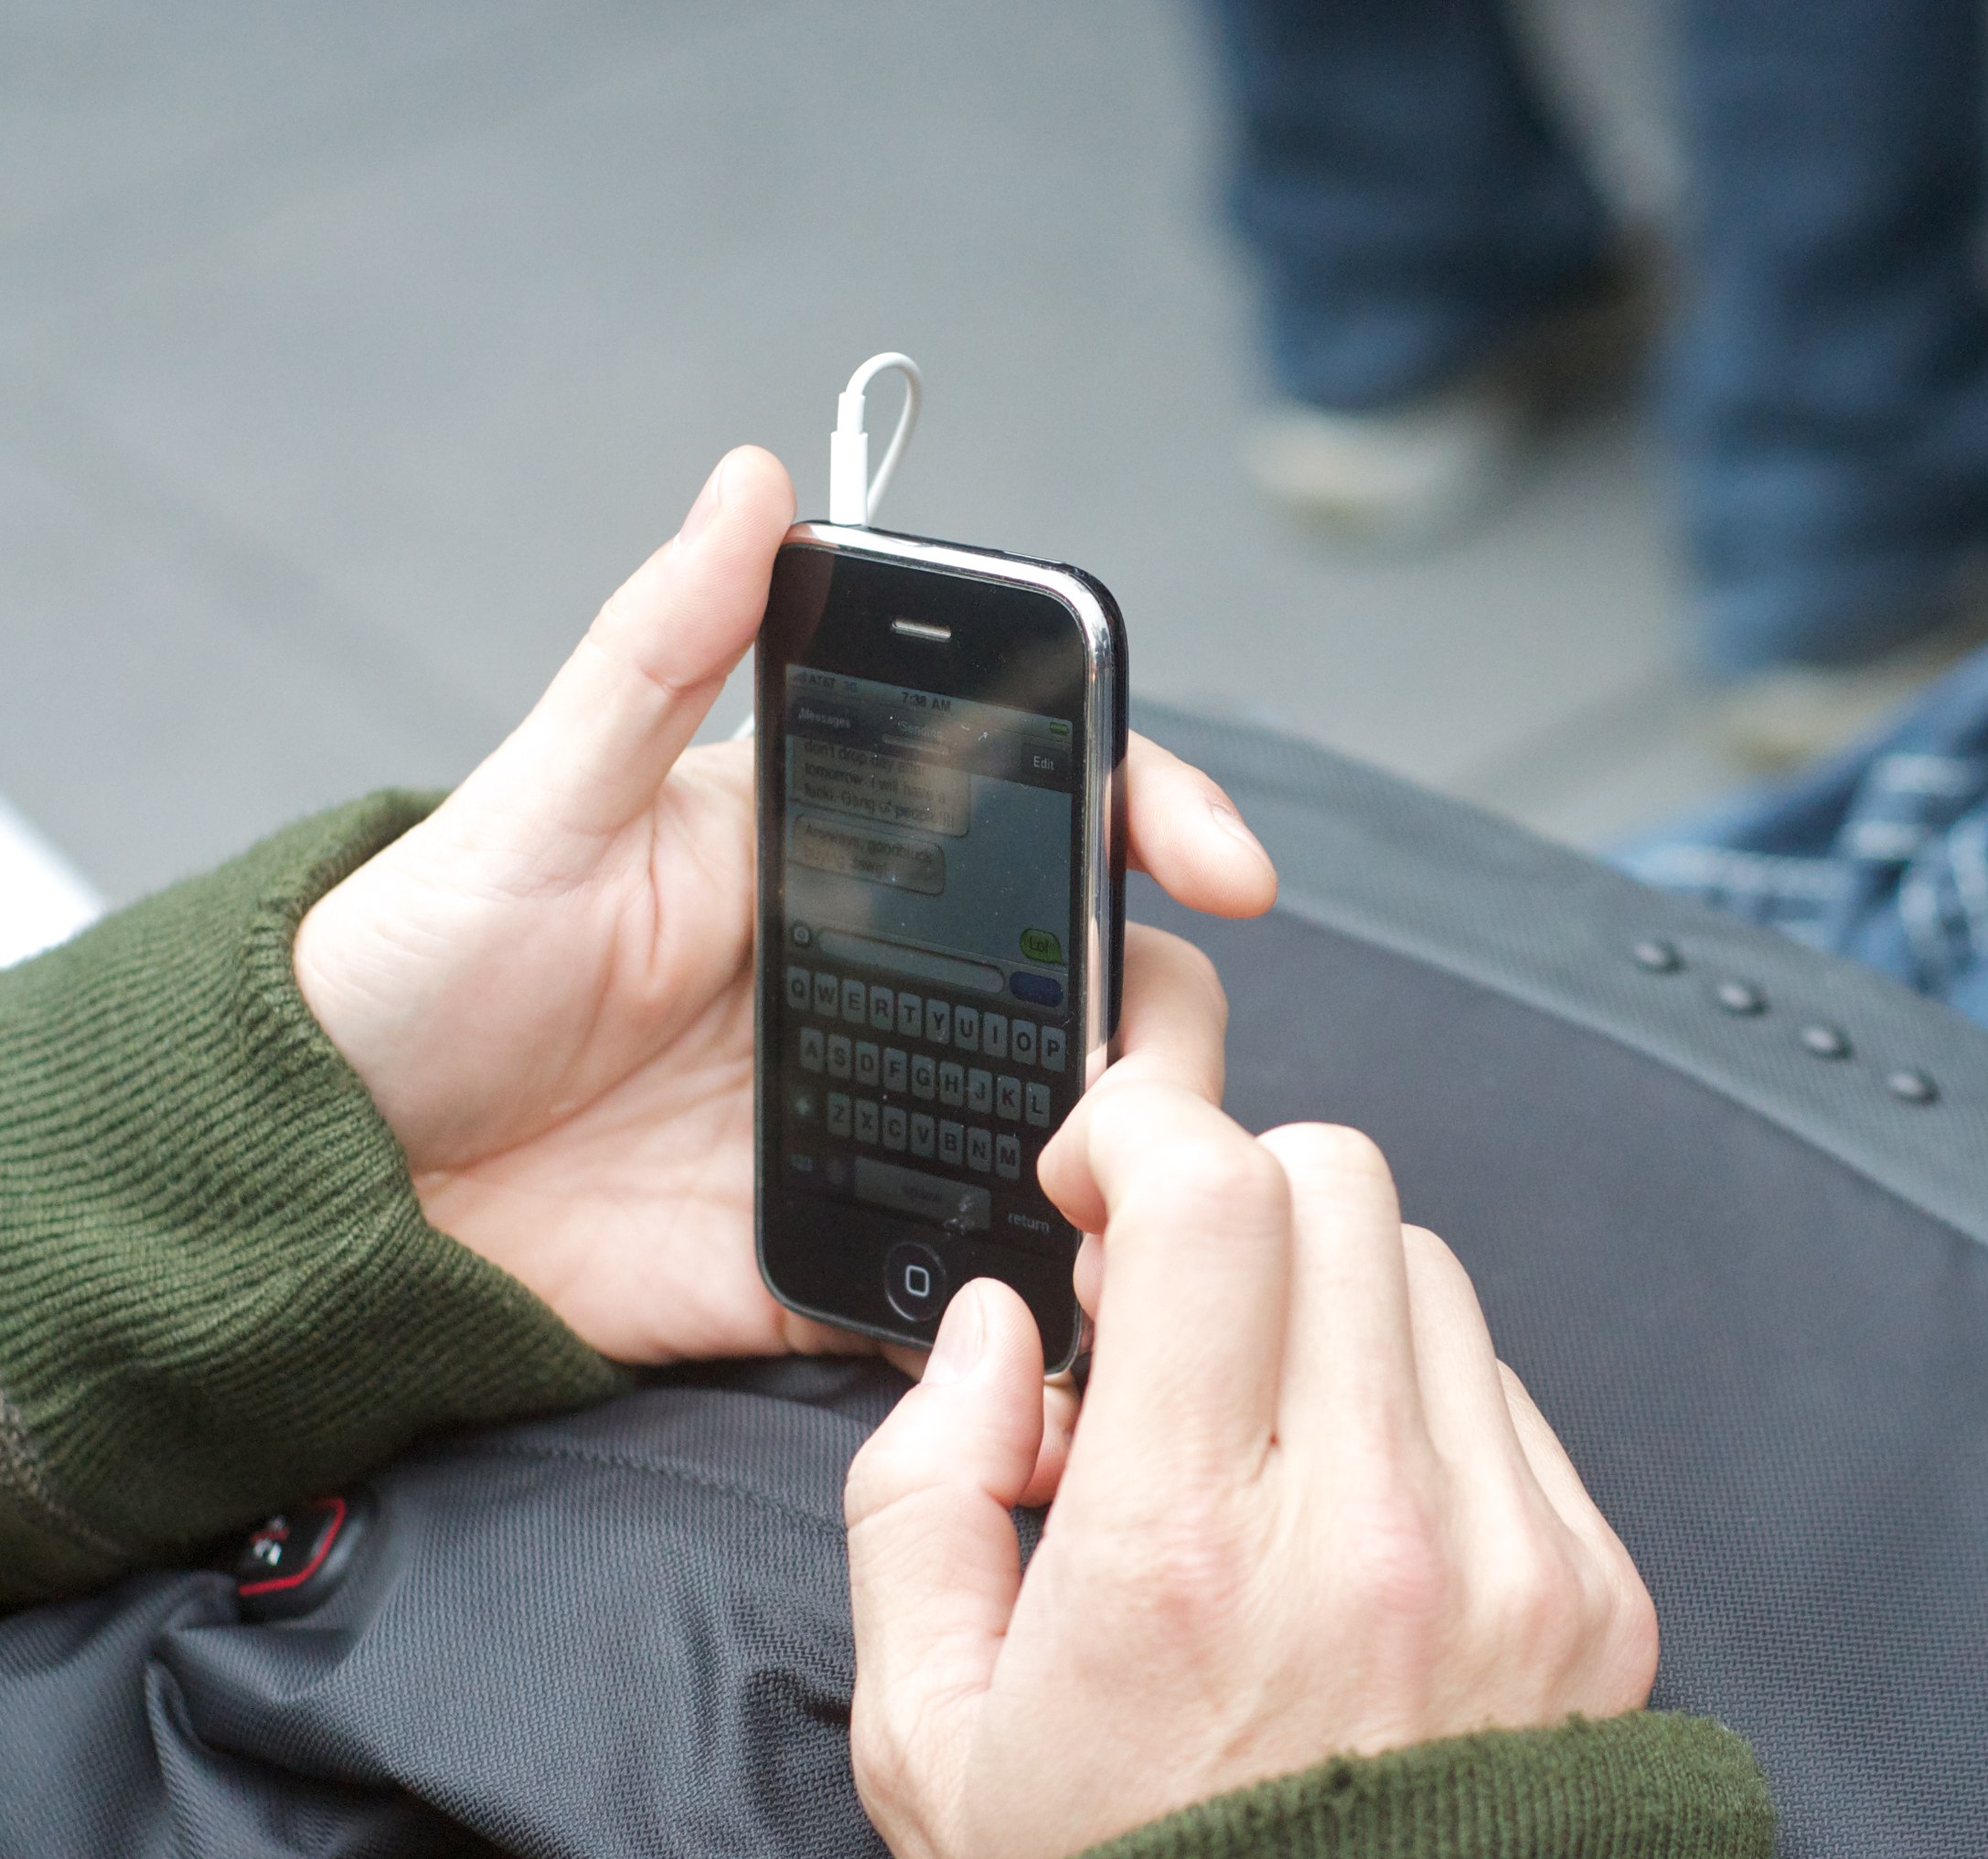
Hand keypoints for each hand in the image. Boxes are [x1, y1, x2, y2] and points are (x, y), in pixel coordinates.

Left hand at [291, 446, 1276, 1362]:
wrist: (315, 1181)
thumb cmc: (413, 963)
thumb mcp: (541, 805)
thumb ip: (659, 652)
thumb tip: (753, 479)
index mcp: (837, 858)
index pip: (1050, 814)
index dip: (1160, 822)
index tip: (1225, 867)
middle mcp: (887, 986)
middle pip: (1103, 983)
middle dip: (1164, 1021)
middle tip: (1141, 1081)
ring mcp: (876, 1125)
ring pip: (1080, 1134)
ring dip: (1130, 1168)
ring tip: (1108, 1199)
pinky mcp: (837, 1259)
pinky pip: (976, 1283)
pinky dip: (1037, 1305)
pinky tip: (1051, 1314)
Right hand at [843, 1087, 1658, 1858]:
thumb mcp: (931, 1733)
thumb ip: (921, 1494)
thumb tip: (998, 1324)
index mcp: (1183, 1553)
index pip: (1213, 1199)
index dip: (1144, 1129)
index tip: (1098, 1169)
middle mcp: (1368, 1534)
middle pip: (1336, 1186)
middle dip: (1229, 1200)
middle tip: (1165, 1310)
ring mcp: (1508, 1561)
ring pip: (1427, 1271)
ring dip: (1323, 1297)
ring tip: (1257, 1434)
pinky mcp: (1594, 1597)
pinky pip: (1505, 1393)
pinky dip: (1416, 1400)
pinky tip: (1351, 1514)